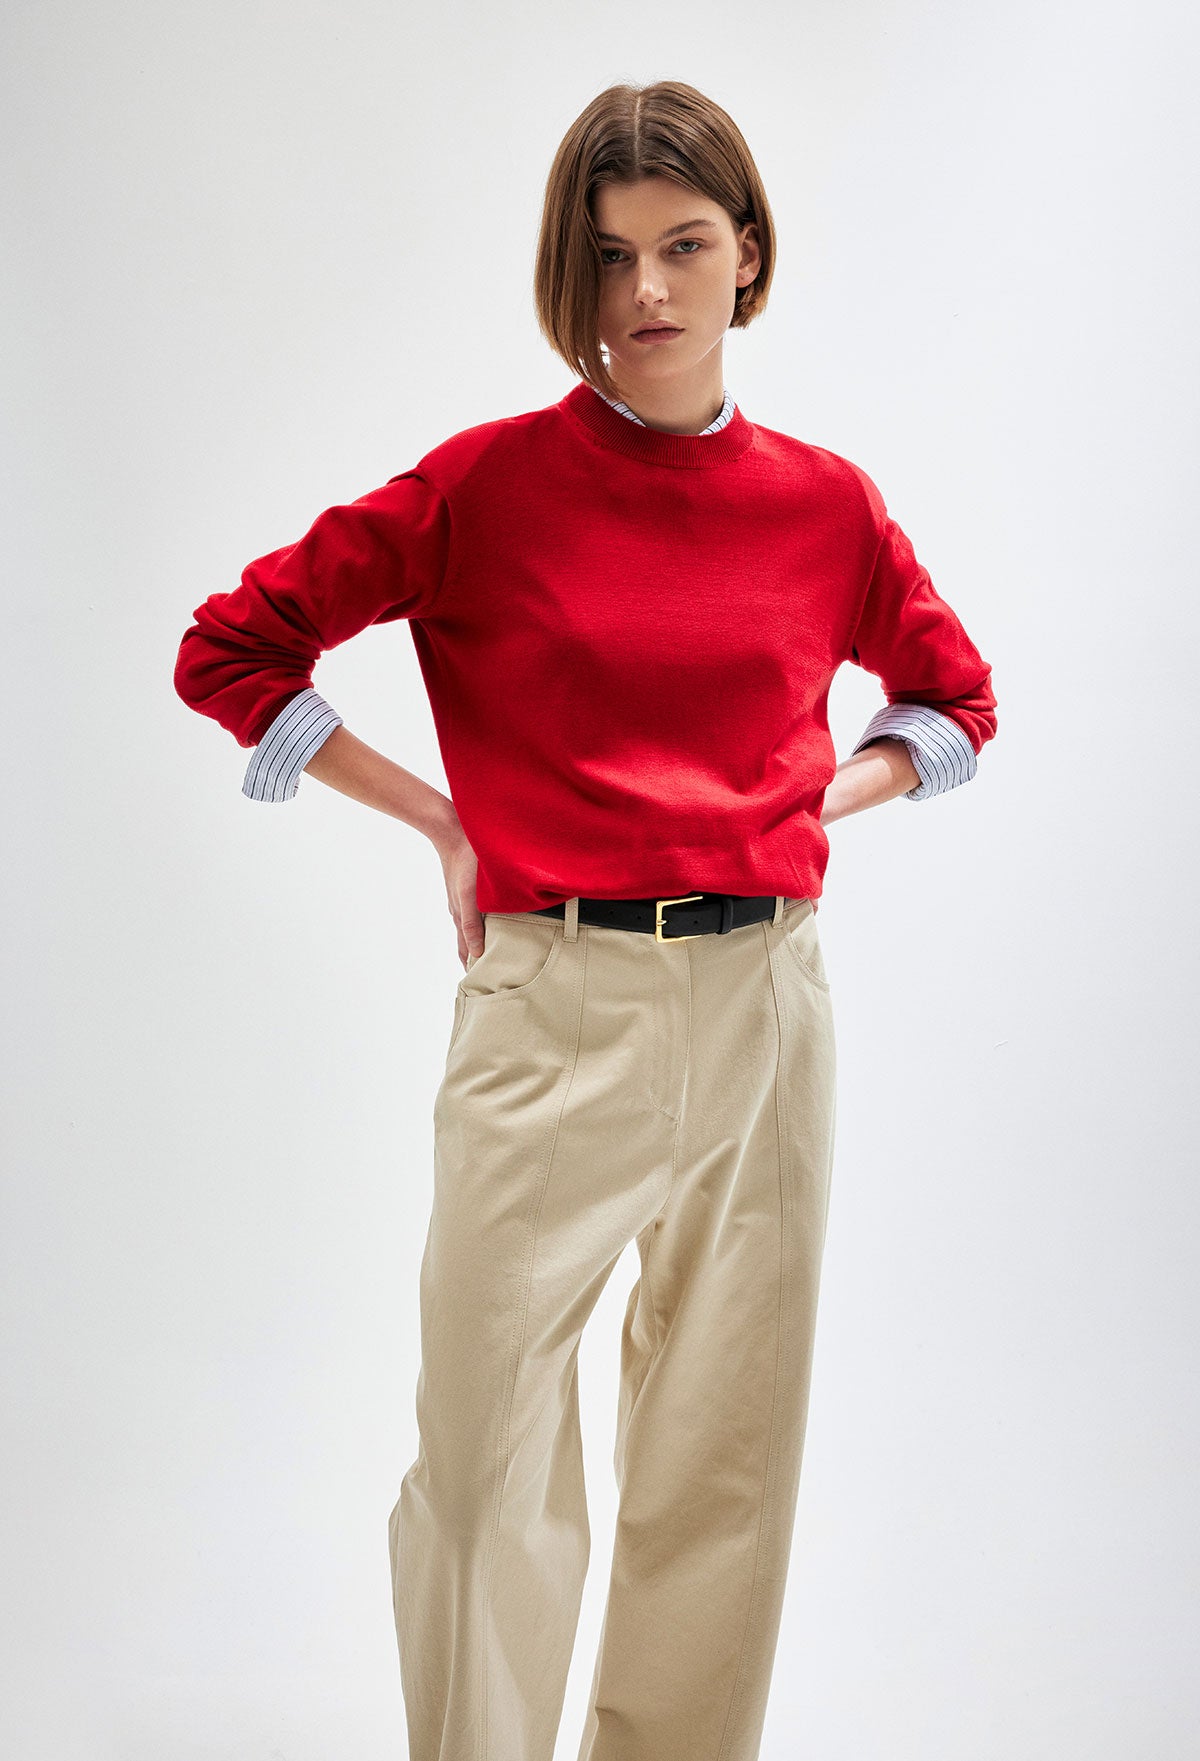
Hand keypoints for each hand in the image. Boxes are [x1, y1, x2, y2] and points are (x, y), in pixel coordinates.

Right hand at [434, 820, 484, 968]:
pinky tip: (488, 919)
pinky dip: (481, 923)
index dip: (472, 967)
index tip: (480, 984)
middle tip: (487, 974)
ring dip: (479, 940)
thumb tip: (476, 952)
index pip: (466, 950)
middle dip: (475, 958)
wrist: (451, 831)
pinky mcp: (468, 885)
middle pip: (468, 941)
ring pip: (472, 926)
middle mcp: (461, 910)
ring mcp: (463, 898)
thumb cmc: (464, 862)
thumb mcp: (469, 895)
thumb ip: (472, 923)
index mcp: (461, 916)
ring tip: (489, 953)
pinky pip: (474, 910)